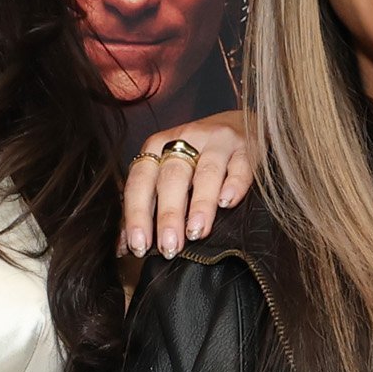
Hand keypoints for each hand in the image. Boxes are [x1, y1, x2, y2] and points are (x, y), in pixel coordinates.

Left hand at [121, 108, 258, 257]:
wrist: (240, 125)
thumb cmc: (197, 157)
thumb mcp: (168, 173)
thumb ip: (147, 206)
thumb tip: (125, 246)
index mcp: (158, 147)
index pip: (141, 180)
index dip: (137, 214)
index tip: (139, 245)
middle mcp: (185, 139)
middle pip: (172, 177)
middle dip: (168, 215)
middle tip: (169, 246)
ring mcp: (218, 141)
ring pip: (206, 172)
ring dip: (200, 204)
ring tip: (196, 232)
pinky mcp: (247, 148)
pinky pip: (241, 166)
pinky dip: (234, 185)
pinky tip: (227, 203)